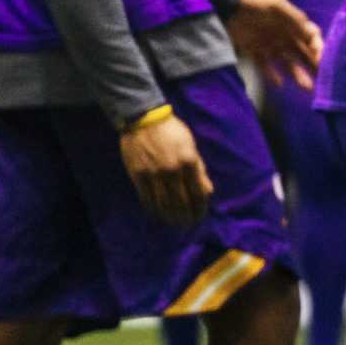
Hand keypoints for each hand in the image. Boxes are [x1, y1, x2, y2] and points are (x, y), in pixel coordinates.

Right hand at [119, 113, 212, 228]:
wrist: (144, 120)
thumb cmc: (172, 131)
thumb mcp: (191, 146)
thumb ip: (200, 170)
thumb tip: (207, 191)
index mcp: (189, 161)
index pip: (198, 192)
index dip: (200, 208)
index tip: (200, 216)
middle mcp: (172, 170)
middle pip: (181, 201)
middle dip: (186, 216)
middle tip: (188, 224)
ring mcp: (154, 174)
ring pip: (163, 203)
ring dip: (170, 216)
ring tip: (175, 223)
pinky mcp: (138, 175)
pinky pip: (146, 198)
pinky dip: (153, 209)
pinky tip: (158, 214)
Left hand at [228, 0, 322, 90]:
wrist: (226, 3)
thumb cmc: (255, 1)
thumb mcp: (277, 6)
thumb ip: (295, 20)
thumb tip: (313, 34)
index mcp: (292, 23)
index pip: (311, 38)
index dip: (318, 48)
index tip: (321, 59)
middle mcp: (284, 35)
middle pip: (303, 53)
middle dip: (314, 65)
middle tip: (323, 80)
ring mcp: (269, 44)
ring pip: (288, 62)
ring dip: (298, 74)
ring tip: (307, 87)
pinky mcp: (254, 50)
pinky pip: (265, 66)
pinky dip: (272, 75)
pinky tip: (279, 84)